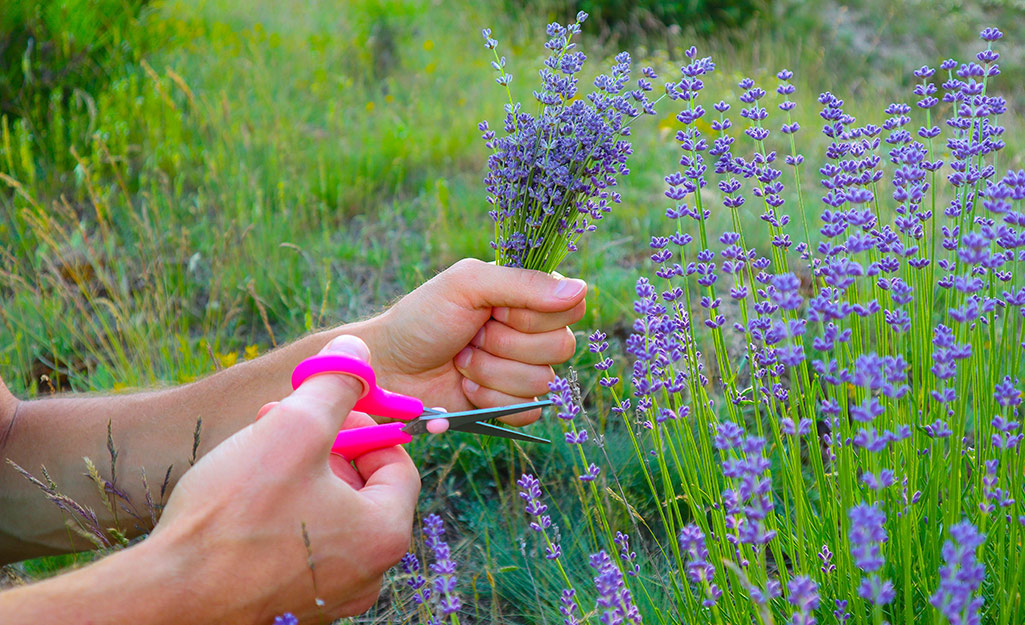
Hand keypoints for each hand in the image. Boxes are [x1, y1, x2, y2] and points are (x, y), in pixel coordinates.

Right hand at [151, 336, 419, 622]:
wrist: (167, 598)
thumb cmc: (233, 516)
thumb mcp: (294, 428)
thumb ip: (334, 385)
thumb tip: (357, 351)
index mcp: (384, 535)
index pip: (397, 463)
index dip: (361, 427)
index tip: (324, 412)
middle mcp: (368, 575)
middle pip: (361, 490)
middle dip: (324, 448)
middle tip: (282, 426)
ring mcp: (329, 597)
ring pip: (329, 517)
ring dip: (299, 478)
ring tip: (255, 456)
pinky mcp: (292, 608)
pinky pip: (302, 548)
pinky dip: (283, 517)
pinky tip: (242, 501)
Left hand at [365, 259, 585, 424]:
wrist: (389, 367)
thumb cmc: (423, 317)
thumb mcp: (467, 284)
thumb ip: (524, 283)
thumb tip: (581, 289)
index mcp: (527, 295)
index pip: (570, 306)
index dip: (532, 313)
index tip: (495, 309)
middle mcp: (531, 331)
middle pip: (561, 346)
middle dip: (506, 344)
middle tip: (471, 335)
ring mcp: (522, 369)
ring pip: (542, 380)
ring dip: (492, 371)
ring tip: (462, 360)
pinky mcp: (511, 404)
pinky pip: (530, 410)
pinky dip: (493, 399)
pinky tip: (467, 387)